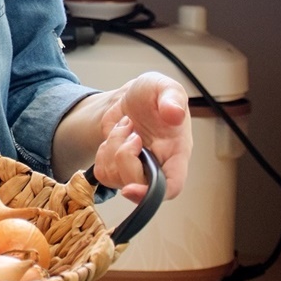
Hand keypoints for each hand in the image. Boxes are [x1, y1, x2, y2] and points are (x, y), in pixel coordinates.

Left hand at [91, 72, 192, 202]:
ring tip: (126, 127)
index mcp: (177, 153)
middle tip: (132, 132)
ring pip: (116, 177)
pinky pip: (103, 171)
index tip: (131, 188)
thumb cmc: (153, 95)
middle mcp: (159, 167)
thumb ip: (173, 97)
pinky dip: (103, 151)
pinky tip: (116, 135)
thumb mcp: (165, 86)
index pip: (172, 186)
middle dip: (125, 157)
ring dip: (114, 146)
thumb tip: (175, 114)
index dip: (152, 194)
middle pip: (139, 186)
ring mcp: (137, 170)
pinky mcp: (118, 168)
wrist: (131, 97)